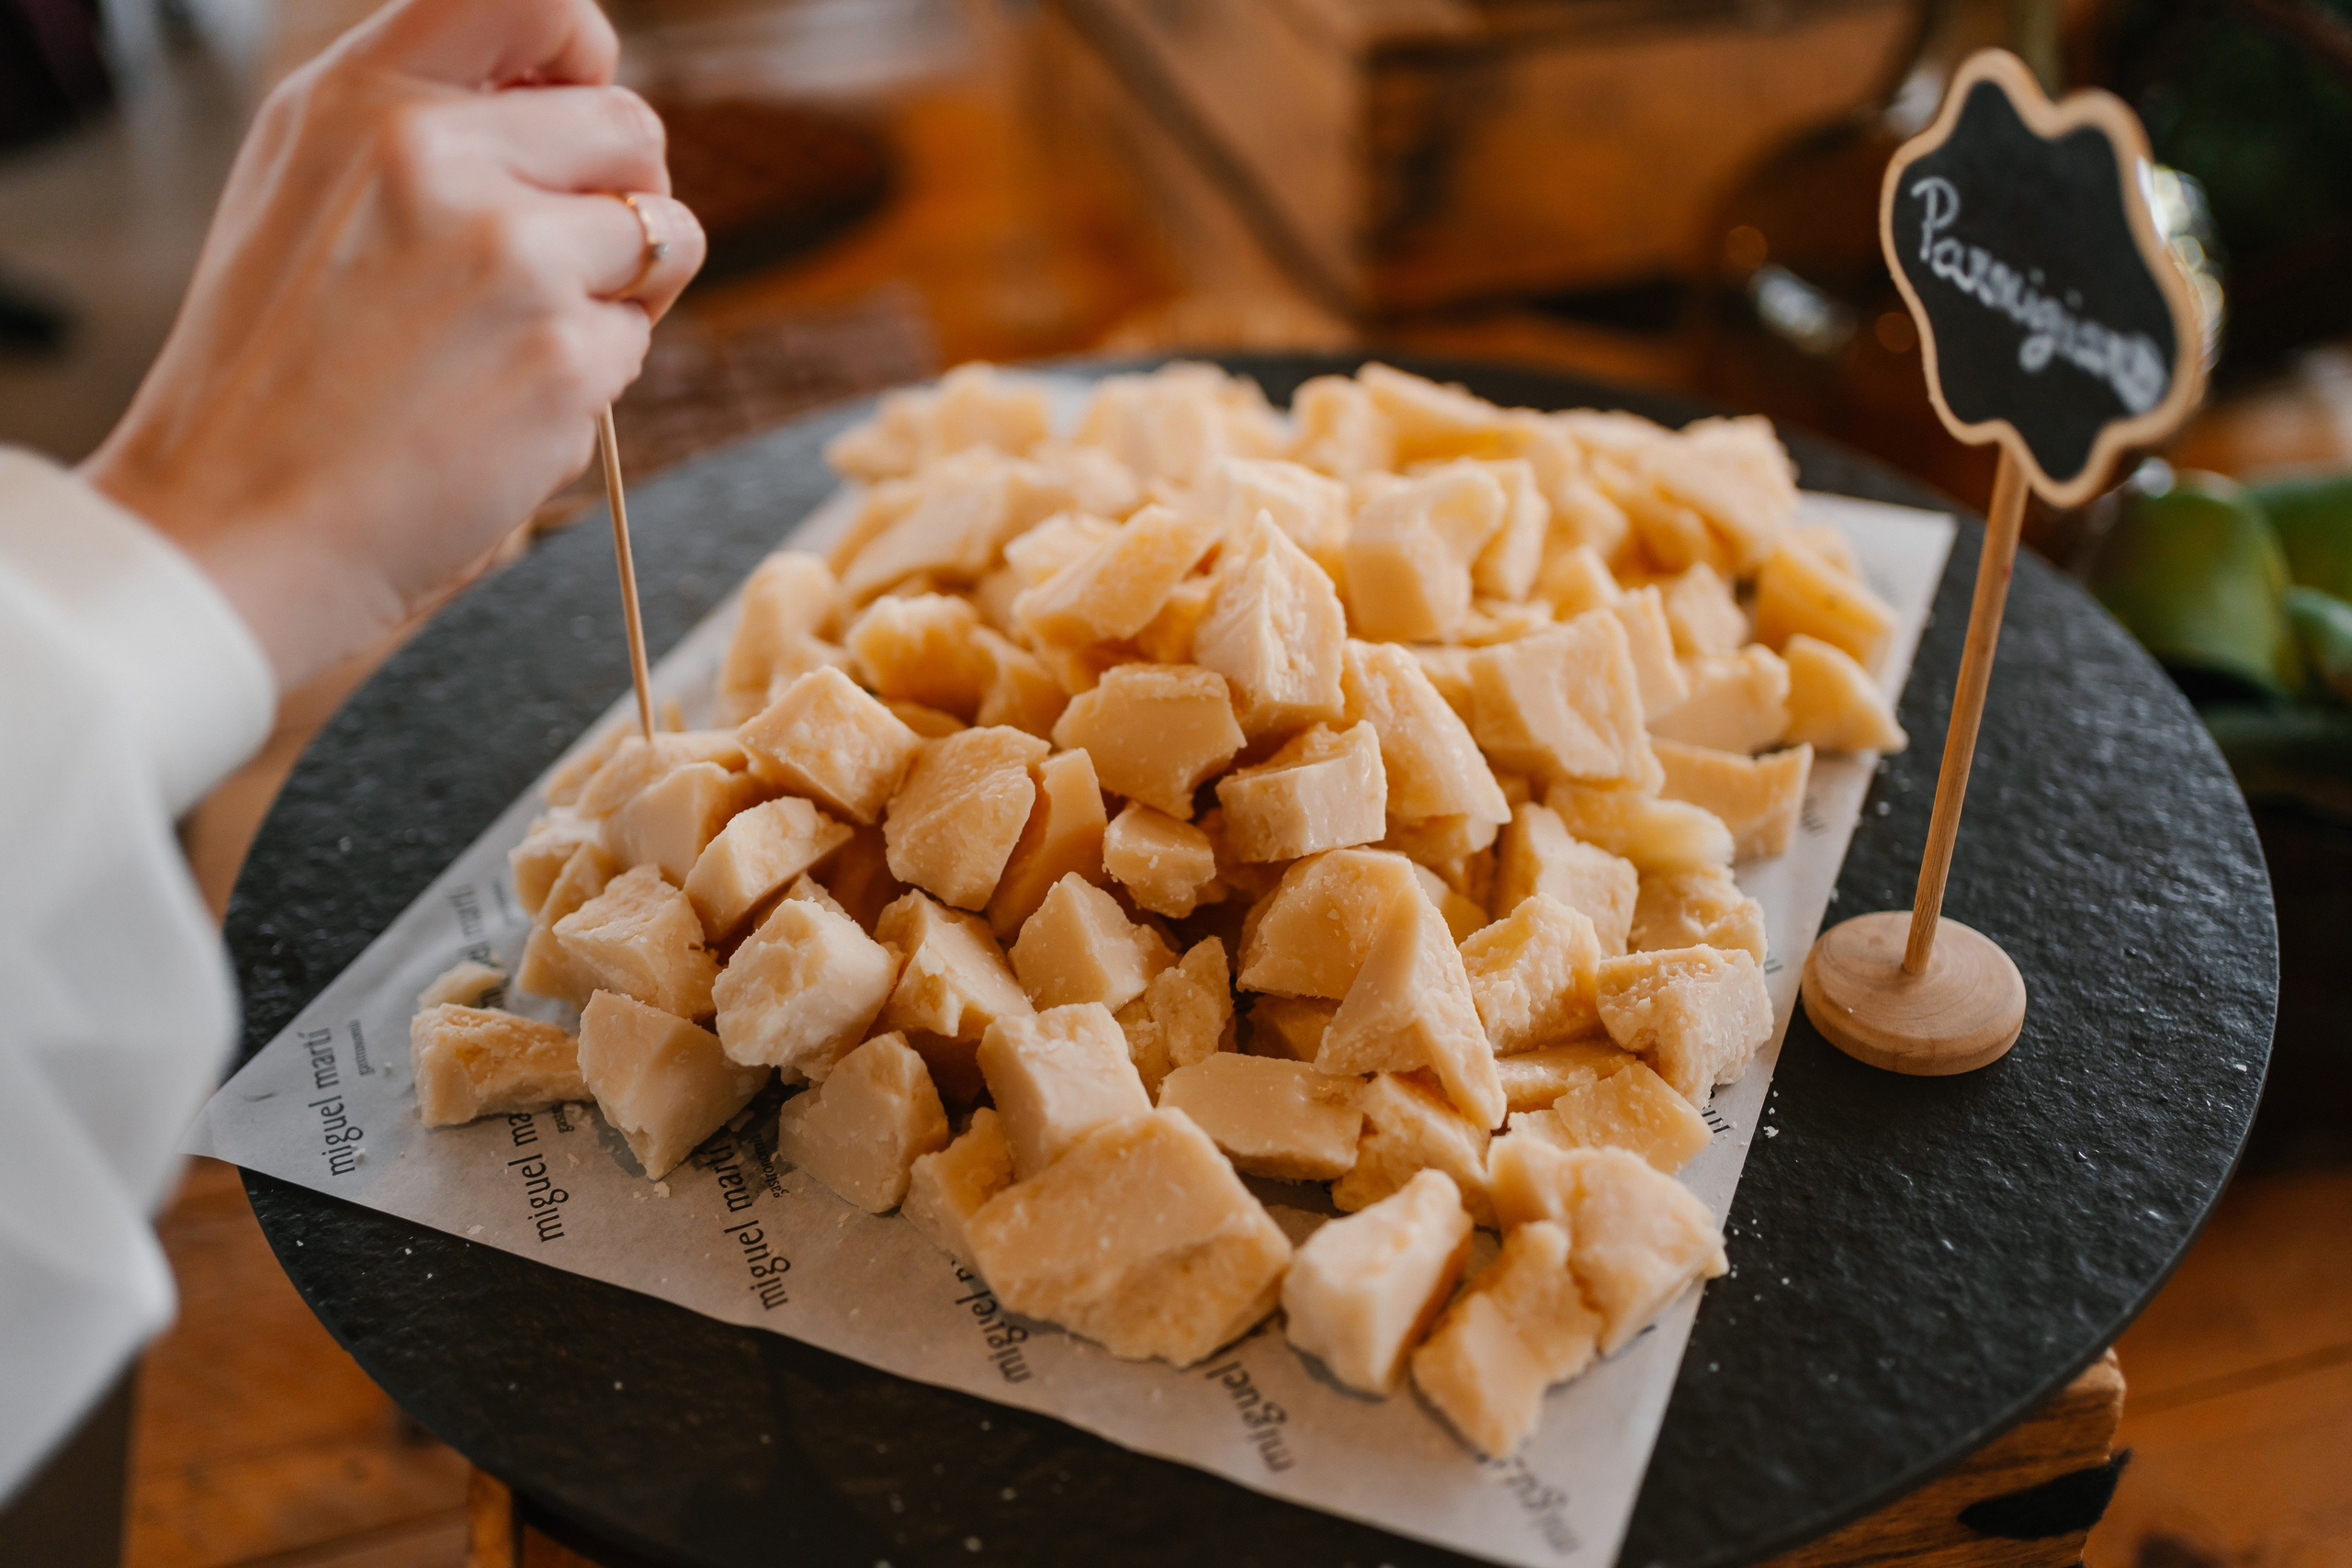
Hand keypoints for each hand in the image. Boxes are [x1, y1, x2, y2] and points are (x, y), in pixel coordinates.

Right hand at [81, 0, 704, 690]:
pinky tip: (502, 410)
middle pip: (631, 125)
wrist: (238, 524)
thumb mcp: (307, 189)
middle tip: (552, 270)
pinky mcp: (563, 356)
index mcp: (363, 96)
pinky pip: (640, 340)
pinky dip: (594, 380)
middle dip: (622, 196)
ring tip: (518, 343)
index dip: (584, 50)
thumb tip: (565, 90)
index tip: (573, 113)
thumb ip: (426, 124)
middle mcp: (437, 154)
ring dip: (624, 290)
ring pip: (663, 233)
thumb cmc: (274, 372)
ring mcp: (510, 254)